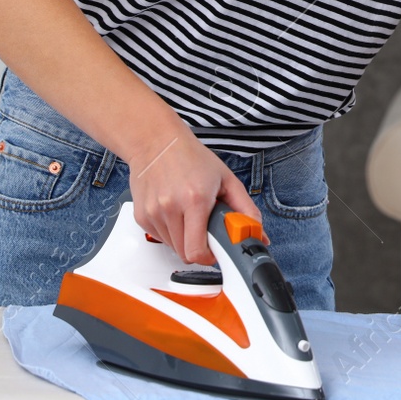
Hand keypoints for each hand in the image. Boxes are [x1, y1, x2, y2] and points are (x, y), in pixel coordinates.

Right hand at [126, 128, 262, 265]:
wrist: (156, 142)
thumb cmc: (191, 157)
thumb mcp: (226, 179)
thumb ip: (246, 209)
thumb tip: (258, 233)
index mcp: (195, 199)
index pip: (197, 251)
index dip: (209, 257)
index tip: (216, 251)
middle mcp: (171, 207)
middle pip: (186, 254)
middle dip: (199, 248)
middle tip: (206, 230)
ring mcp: (153, 213)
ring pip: (173, 247)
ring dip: (184, 239)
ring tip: (189, 216)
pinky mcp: (142, 216)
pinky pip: (160, 238)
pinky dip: (170, 232)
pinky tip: (175, 212)